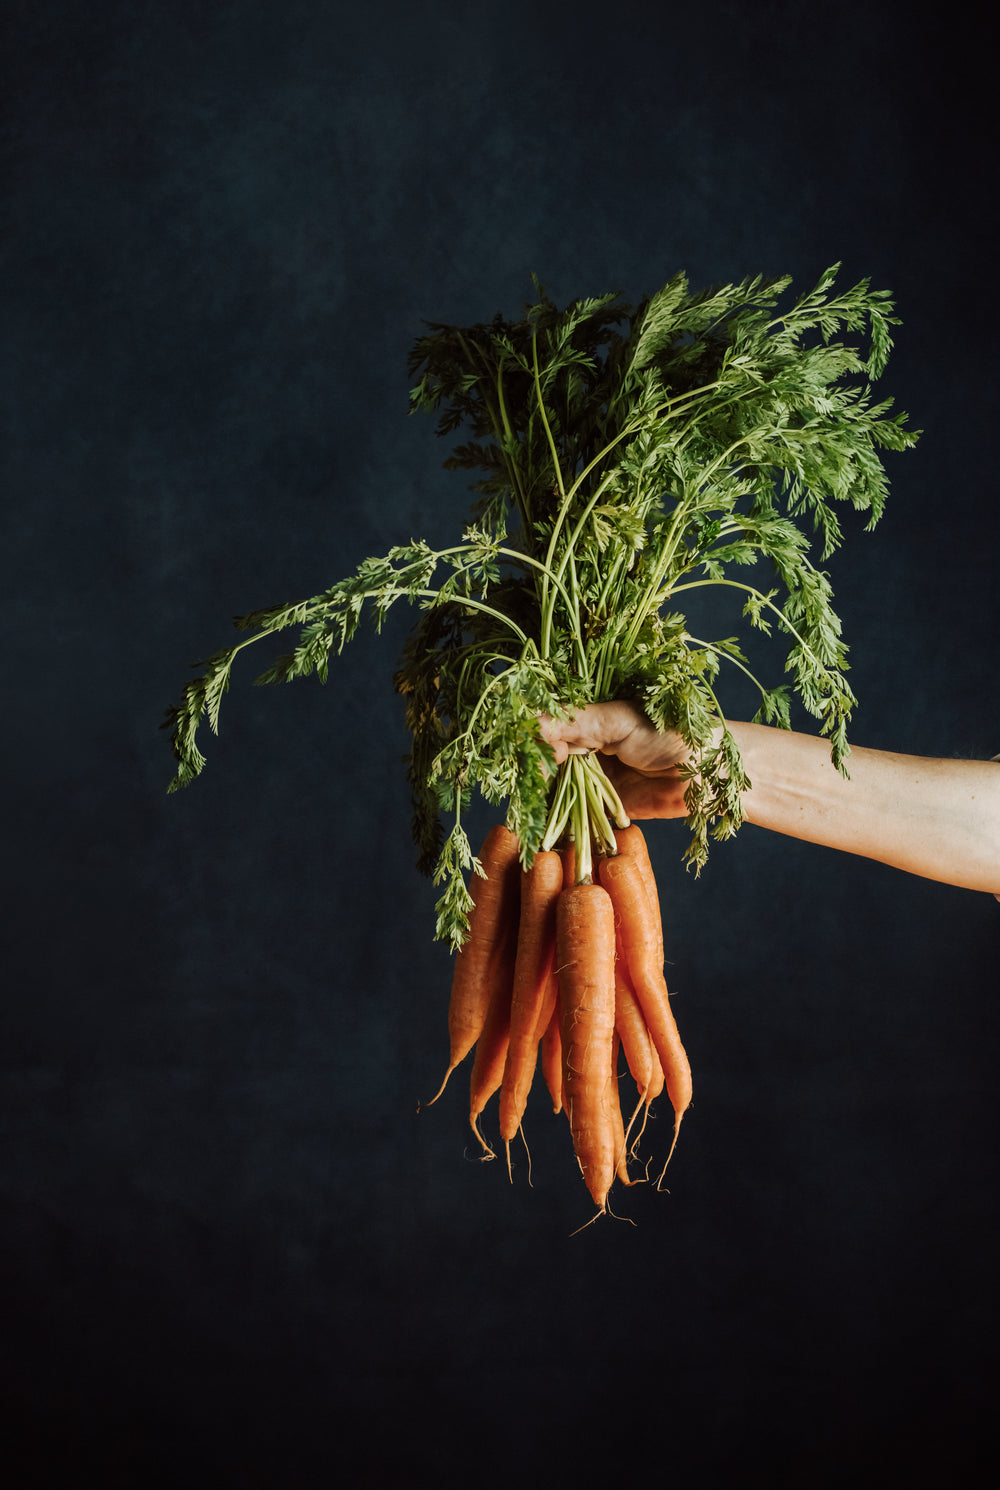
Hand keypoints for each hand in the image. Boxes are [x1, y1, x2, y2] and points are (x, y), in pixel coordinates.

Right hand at [539, 701, 697, 818]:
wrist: (710, 771)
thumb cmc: (669, 732)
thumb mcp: (616, 720)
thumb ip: (571, 721)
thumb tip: (528, 725)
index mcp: (586, 720)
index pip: (545, 730)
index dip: (535, 743)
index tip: (544, 756)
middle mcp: (584, 750)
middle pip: (545, 763)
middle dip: (535, 775)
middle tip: (534, 787)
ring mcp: (593, 781)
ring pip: (555, 791)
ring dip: (543, 801)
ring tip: (533, 810)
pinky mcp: (604, 810)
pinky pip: (575, 817)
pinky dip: (560, 823)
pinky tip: (546, 826)